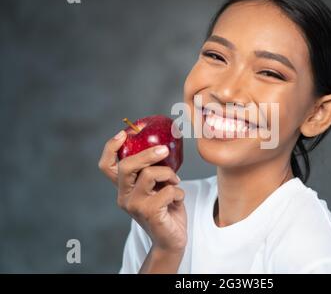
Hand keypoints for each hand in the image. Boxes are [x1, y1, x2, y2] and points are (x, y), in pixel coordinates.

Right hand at [98, 130, 186, 251]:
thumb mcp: (157, 187)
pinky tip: (178, 200)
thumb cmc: (166, 210)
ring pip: (149, 174)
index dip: (111, 148)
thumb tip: (163, 146)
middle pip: (126, 166)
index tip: (124, 134)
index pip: (107, 166)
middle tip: (164, 149)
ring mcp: (135, 206)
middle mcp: (124, 196)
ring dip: (169, 174)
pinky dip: (178, 192)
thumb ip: (154, 171)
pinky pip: (168, 190)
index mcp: (124, 188)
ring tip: (176, 182)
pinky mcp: (149, 213)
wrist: (172, 240)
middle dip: (146, 154)